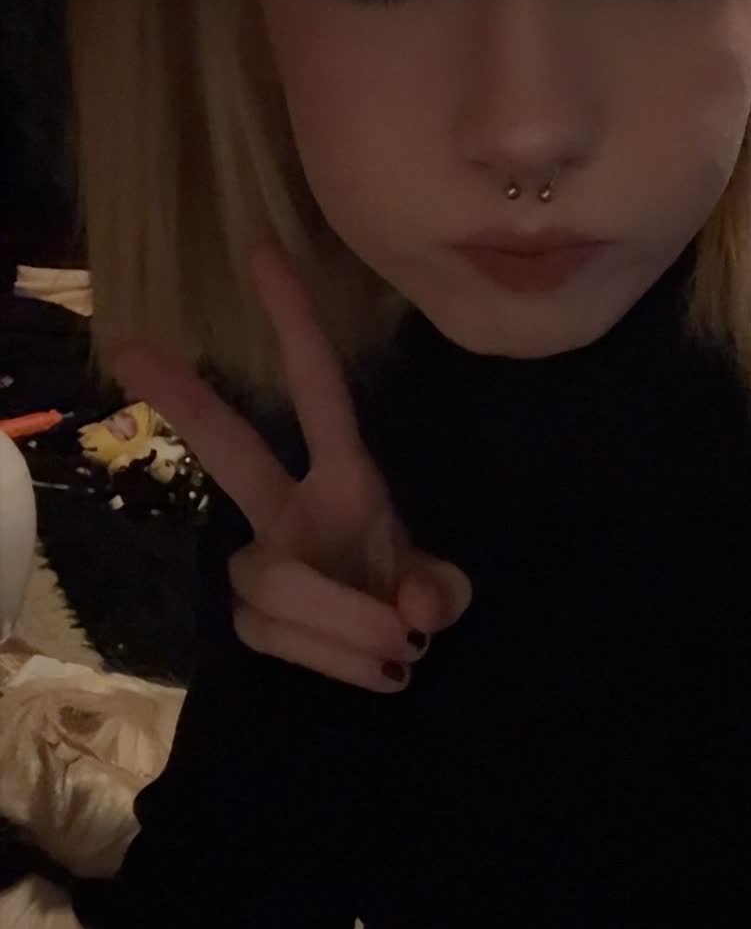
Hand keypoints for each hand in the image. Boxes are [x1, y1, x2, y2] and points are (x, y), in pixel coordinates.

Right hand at [109, 242, 472, 691]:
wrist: (389, 673)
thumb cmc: (409, 609)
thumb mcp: (444, 594)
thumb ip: (440, 591)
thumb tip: (415, 607)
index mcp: (345, 480)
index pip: (319, 393)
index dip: (296, 327)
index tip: (264, 254)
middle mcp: (290, 509)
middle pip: (229, 447)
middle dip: (183, 397)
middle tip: (129, 348)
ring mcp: (262, 561)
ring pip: (272, 581)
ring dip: (343, 623)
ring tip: (401, 653)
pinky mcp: (247, 618)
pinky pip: (277, 634)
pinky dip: (334, 659)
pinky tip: (373, 672)